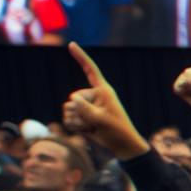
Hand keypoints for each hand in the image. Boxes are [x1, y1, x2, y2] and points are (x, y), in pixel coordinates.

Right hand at [63, 44, 149, 158]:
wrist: (122, 146)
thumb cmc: (117, 131)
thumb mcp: (101, 119)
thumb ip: (84, 108)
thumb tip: (71, 98)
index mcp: (103, 90)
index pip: (90, 70)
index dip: (80, 57)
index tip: (71, 44)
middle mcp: (93, 96)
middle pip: (73, 98)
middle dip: (80, 113)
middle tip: (96, 122)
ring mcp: (86, 107)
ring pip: (68, 109)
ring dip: (78, 121)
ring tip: (93, 127)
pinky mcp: (82, 117)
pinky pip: (68, 118)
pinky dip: (75, 126)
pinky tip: (88, 130)